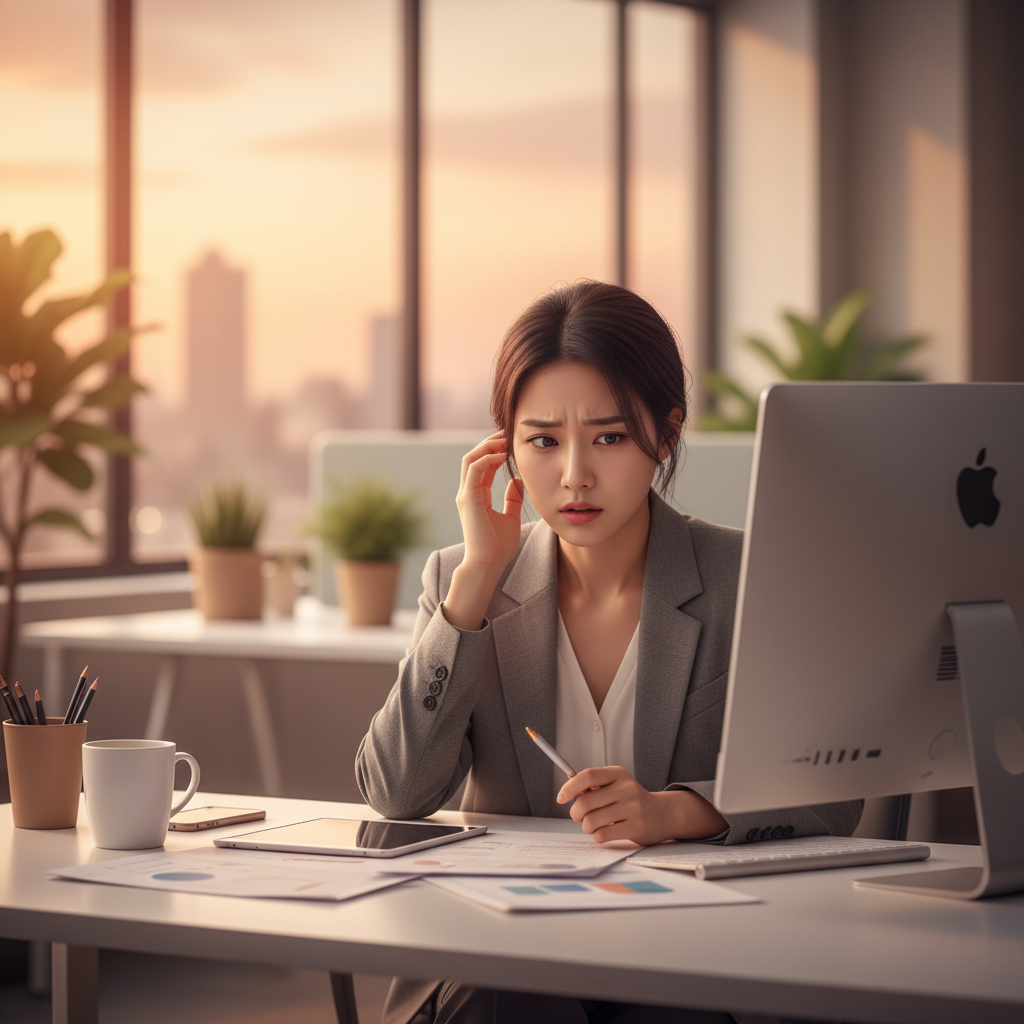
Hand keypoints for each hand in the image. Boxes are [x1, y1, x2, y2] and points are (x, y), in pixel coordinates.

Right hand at [441, 433, 524, 630]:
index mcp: (477, 495)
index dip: (496, 450)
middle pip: (474, 456)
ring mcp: (466, 495)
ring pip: (471, 458)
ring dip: (488, 446)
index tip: (512, 441)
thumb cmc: (499, 547)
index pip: (483, 464)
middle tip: (508, 432)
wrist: (488, 564)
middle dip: (490, 442)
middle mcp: (468, 492)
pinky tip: (502, 454)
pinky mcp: (468, 498)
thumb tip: (517, 481)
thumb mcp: (510, 518)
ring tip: (505, 439)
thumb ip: (512, 499)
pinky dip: (487, 457)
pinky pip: (473, 469)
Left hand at [557, 766, 727, 845]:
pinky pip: (602, 835)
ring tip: (594, 825)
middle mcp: (626, 788)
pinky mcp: (636, 827)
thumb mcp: (616, 784)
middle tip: (579, 816)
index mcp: (618, 774)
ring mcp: (633, 808)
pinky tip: (604, 832)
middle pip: (586, 802)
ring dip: (586, 826)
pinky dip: (597, 836)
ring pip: (591, 821)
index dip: (570, 787)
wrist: (662, 814)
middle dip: (576, 813)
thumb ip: (594, 786)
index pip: (588, 776)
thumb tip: (567, 789)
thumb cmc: (631, 800)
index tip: (560, 798)